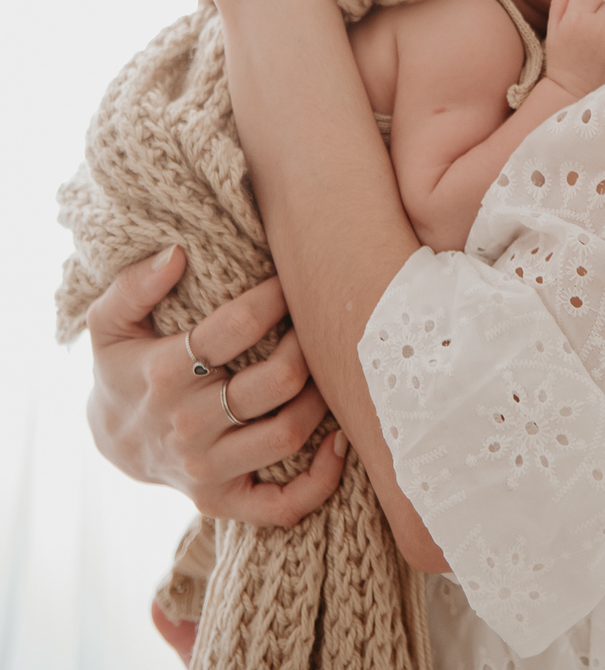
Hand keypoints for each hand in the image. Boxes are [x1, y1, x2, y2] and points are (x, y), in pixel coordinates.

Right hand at [86, 246, 345, 527]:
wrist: (112, 441)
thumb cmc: (125, 368)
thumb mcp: (109, 324)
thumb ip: (133, 285)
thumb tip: (176, 254)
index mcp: (165, 372)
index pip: (238, 326)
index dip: (277, 295)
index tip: (292, 277)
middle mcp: (188, 424)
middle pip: (277, 381)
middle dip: (308, 343)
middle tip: (318, 323)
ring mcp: (207, 469)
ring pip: (288, 434)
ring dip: (322, 398)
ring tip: (328, 368)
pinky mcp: (221, 502)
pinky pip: (284, 505)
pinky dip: (322, 480)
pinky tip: (339, 441)